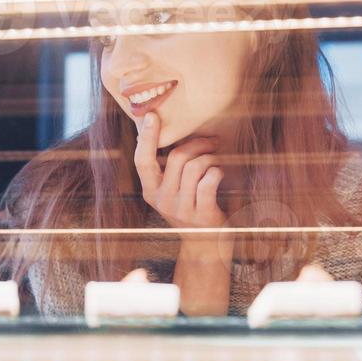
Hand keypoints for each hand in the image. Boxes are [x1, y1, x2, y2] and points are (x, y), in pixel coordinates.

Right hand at [133, 113, 226, 228]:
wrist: (206, 245)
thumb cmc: (191, 208)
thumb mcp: (172, 191)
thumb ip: (167, 169)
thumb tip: (164, 131)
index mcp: (150, 191)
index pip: (142, 161)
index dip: (147, 137)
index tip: (152, 115)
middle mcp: (162, 200)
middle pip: (176, 157)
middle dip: (198, 144)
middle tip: (212, 142)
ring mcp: (181, 209)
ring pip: (195, 166)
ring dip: (211, 157)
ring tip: (216, 160)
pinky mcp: (202, 215)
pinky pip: (209, 179)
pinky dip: (217, 171)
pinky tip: (219, 174)